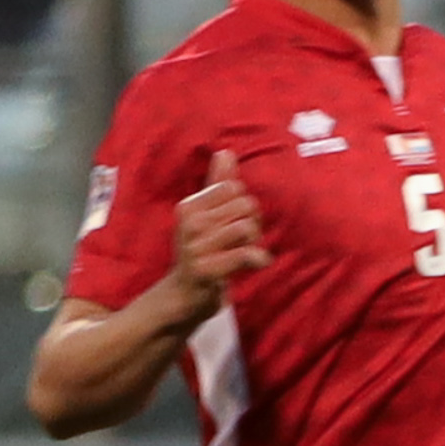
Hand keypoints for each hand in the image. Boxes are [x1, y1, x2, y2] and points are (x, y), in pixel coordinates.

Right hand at [166, 151, 268, 314]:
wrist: (185, 293)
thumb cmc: (202, 250)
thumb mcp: (206, 215)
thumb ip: (218, 185)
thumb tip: (226, 152)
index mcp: (190, 205)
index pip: (235, 188)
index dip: (246, 203)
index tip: (239, 220)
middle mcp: (189, 222)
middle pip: (245, 206)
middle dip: (254, 222)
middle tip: (245, 240)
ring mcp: (195, 246)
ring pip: (247, 227)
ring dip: (256, 241)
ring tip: (247, 251)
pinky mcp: (205, 270)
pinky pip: (244, 254)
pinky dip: (258, 258)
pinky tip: (258, 262)